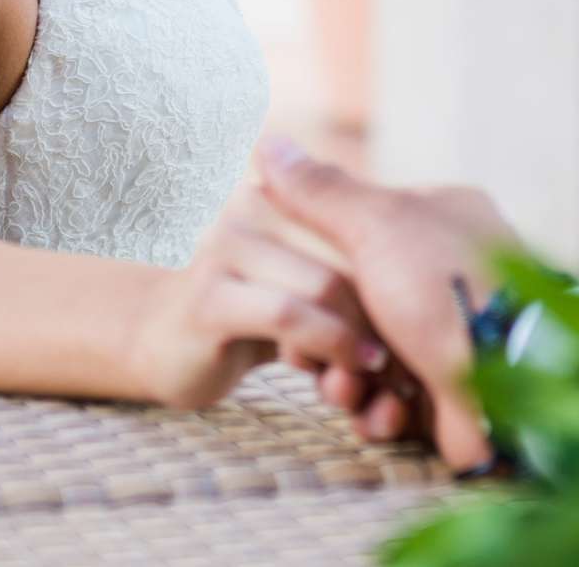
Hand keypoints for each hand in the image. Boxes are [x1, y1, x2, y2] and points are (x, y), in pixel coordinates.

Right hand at [128, 213, 390, 410]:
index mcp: (281, 193)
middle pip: (352, 259)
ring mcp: (226, 248)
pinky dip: (327, 350)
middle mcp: (253, 205)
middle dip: (382, 318)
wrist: (160, 350)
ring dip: (358, 341)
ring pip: (325, 287)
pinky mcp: (208, 300)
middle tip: (402, 365)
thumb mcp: (299, 278)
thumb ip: (342, 255)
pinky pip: (289, 318)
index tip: (414, 329)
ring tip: (373, 378)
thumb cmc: (245, 318)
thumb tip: (417, 245)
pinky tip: (340, 385)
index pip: (361, 228)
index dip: (392, 282)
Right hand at [257, 137, 520, 470]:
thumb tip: (267, 141)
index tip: (293, 288)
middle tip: (311, 358)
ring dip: (348, 382)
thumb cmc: (446, 288)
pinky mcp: (450, 396)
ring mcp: (452, 337)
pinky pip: (397, 406)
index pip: (360, 230)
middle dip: (330, 339)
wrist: (513, 382)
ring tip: (350, 392)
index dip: (320, 263)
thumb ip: (319, 191)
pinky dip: (383, 413)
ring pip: (369, 360)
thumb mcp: (375, 224)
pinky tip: (386, 413)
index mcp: (442, 219)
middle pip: (357, 304)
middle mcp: (450, 274)